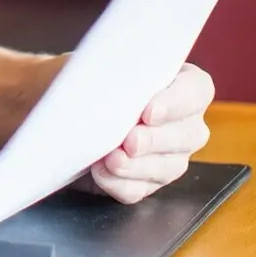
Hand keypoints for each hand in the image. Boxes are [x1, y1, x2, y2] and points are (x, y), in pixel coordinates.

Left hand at [88, 62, 214, 203]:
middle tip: (130, 141)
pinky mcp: (145, 182)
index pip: (197, 90)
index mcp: (179, 82)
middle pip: (189, 134)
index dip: (178, 102)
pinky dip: (118, 183)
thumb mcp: (94, 66)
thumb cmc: (83, 79)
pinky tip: (100, 173)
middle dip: (156, 140)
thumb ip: (111, 70)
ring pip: (167, 167)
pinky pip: (140, 190)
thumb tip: (112, 81)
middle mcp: (183, 122)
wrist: (59, 109)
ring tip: (111, 160)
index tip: (149, 112)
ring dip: (137, 166)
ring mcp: (169, 156)